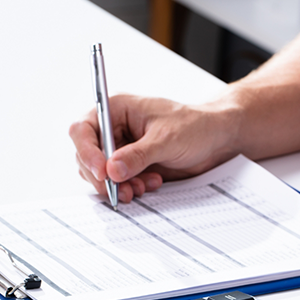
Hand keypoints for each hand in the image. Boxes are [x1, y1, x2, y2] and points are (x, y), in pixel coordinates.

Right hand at [69, 94, 239, 201]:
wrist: (216, 140)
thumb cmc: (195, 126)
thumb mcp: (166, 139)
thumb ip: (138, 155)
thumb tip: (111, 170)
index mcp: (116, 110)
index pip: (83, 129)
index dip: (87, 151)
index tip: (101, 171)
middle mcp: (114, 129)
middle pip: (87, 156)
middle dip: (103, 177)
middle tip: (120, 190)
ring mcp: (120, 149)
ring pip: (100, 173)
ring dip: (117, 186)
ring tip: (140, 188)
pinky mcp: (130, 166)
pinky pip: (117, 182)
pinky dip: (129, 188)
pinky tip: (150, 184)